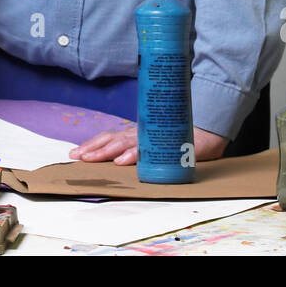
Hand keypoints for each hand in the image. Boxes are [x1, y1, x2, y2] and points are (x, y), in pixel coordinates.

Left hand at [69, 126, 227, 164]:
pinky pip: (147, 149)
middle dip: (93, 149)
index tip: (76, 152)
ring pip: (125, 144)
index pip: (112, 137)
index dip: (94, 144)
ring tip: (90, 159)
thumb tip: (123, 156)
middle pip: (113, 140)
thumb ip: (143, 145)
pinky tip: (122, 161)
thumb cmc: (182, 133)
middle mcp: (142, 133)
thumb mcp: (158, 140)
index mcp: (138, 133)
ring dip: (106, 152)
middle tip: (76, 156)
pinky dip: (134, 155)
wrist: (209, 125)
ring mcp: (153, 136)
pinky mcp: (166, 142)